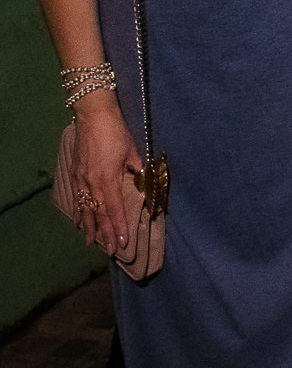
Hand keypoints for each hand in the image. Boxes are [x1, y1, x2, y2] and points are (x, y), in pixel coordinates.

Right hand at [71, 101, 140, 254]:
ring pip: (86, 209)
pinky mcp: (75, 174)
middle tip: (112, 251)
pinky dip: (79, 213)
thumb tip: (139, 181)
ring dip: (91, 228)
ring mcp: (81, 179)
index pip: (114, 209)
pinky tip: (80, 223)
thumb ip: (135, 169)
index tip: (123, 242)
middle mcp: (91, 182)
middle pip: (99, 214)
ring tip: (93, 243)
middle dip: (106, 233)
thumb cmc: (116, 132)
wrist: (93, 116)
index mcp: (108, 178)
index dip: (118, 227)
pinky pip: (77, 199)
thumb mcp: (131, 151)